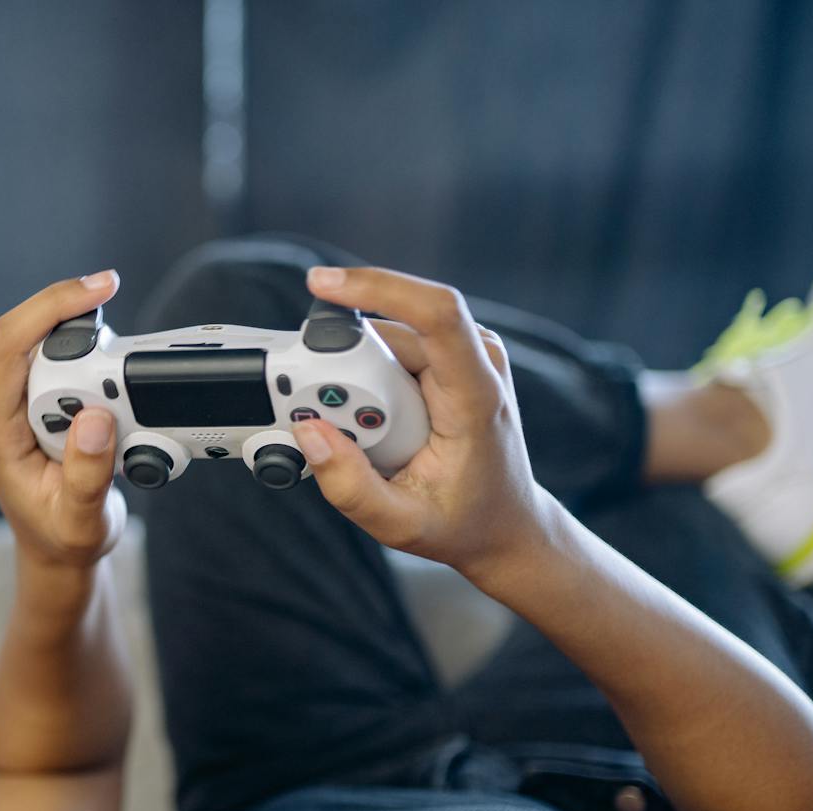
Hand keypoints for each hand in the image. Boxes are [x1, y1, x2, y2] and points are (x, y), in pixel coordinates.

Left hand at [0, 272, 127, 570]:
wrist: (54, 546)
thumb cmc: (63, 535)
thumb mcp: (82, 520)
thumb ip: (87, 476)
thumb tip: (95, 419)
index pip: (7, 345)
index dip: (51, 307)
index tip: (101, 289)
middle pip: (27, 334)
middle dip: (82, 336)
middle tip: (124, 378)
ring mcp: (1, 397)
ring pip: (42, 341)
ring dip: (86, 349)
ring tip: (115, 405)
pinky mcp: (20, 393)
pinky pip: (52, 353)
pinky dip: (86, 354)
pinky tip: (107, 383)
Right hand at [287, 265, 550, 578]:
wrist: (505, 524)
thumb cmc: (463, 522)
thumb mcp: (400, 525)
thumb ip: (349, 486)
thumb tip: (307, 430)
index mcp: (476, 396)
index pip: (436, 314)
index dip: (377, 288)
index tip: (323, 285)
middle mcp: (477, 361)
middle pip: (390, 332)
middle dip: (343, 371)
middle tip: (336, 425)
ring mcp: (465, 356)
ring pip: (383, 340)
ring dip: (354, 382)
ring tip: (367, 437)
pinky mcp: (447, 358)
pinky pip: (388, 349)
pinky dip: (364, 380)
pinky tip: (372, 421)